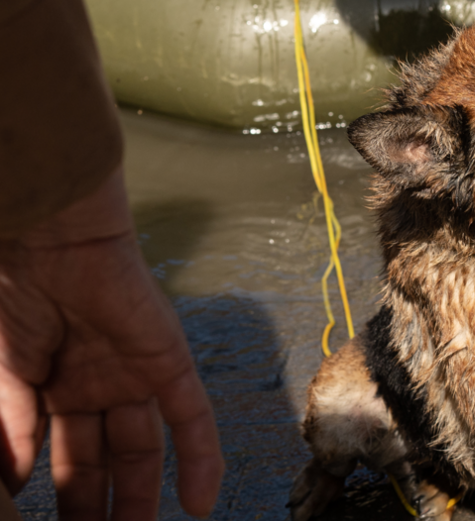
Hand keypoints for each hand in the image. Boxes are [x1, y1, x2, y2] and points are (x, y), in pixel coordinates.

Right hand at [0, 168, 223, 518]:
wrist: (47, 235)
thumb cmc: (14, 291)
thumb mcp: (7, 373)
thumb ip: (14, 428)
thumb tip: (13, 484)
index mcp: (55, 386)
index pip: (66, 457)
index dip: (66, 498)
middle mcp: (97, 384)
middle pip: (106, 460)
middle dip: (101, 508)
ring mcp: (133, 373)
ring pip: (145, 448)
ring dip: (145, 497)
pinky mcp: (167, 359)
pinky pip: (191, 417)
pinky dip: (200, 458)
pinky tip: (199, 505)